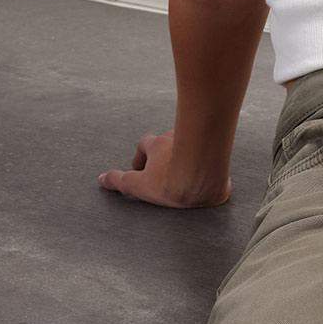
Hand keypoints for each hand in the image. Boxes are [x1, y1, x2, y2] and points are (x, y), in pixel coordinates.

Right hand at [97, 130, 231, 209]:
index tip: (140, 169)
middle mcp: (179, 138)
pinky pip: (213, 156)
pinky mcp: (220, 155)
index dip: (142, 155)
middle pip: (170, 142)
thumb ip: (120, 182)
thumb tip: (102, 179)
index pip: (145, 143)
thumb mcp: (139, 185)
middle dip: (167, 154)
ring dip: (189, 156)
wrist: (206, 176)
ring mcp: (199, 143)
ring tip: (189, 175)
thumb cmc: (172, 179)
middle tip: (166, 170)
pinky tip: (210, 179)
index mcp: (158, 145)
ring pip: (193, 146)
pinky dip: (209, 164)